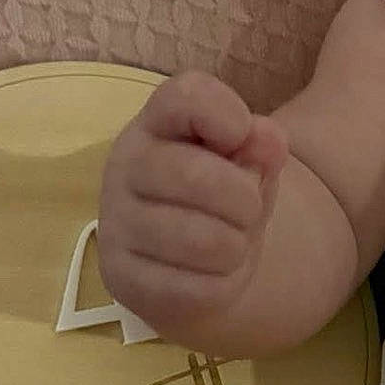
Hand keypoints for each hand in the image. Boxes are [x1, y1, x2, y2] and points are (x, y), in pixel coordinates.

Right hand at [98, 70, 288, 336]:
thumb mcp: (251, 162)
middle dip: (246, 200)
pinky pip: (199, 288)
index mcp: (156, 122)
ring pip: (205, 241)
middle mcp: (124, 166)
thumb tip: (268, 141)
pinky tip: (210, 273)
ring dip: (238, 246)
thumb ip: (262, 144)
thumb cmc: (224, 197)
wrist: (196, 264)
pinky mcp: (122, 279)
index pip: (186, 96)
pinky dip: (223, 284)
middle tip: (248, 209)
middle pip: (196, 176)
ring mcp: (116, 224)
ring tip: (229, 241)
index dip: (228, 115)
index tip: (241, 137)